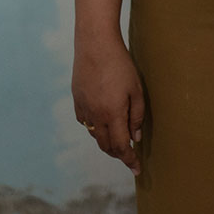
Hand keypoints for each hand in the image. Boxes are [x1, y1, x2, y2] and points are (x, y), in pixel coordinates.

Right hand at [72, 34, 145, 172]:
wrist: (95, 44)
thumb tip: (135, 138)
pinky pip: (85, 122)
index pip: (121, 146)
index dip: (129, 160)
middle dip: (118, 154)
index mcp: (112, 114)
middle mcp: (95, 115)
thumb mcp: (136, 90)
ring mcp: (83, 108)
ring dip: (107, 142)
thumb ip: (136, 116)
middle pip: (106, 145)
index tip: (137, 169)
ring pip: (94, 135)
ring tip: (118, 140)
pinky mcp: (76, 100)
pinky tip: (102, 123)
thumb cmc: (120, 64)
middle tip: (130, 156)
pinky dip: (95, 129)